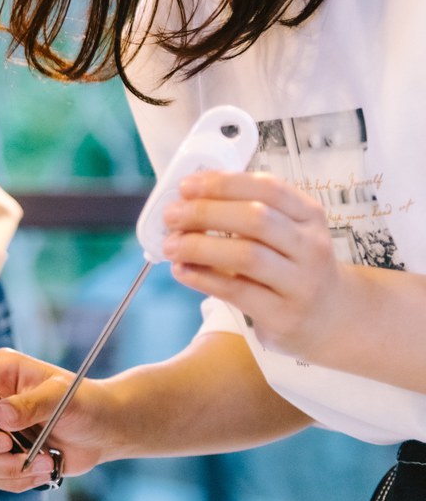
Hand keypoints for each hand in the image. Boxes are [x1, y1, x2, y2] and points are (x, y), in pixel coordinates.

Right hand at [0, 348, 111, 491]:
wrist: (106, 430)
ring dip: (5, 467)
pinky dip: (17, 480)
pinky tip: (45, 468)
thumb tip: (0, 417)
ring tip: (41, 461)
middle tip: (8, 446)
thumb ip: (30, 404)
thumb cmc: (86, 401)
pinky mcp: (4, 456)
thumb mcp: (60, 395)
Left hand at [162, 170, 339, 359]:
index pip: (268, 187)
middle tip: (171, 215)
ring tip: (170, 245)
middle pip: (256, 218)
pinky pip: (236, 291)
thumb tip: (186, 200)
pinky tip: (181, 270)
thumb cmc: (292, 264)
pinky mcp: (283, 315)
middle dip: (205, 212)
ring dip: (199, 246)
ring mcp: (301, 283)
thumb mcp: (285, 231)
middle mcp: (311, 247)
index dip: (223, 183)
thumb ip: (245, 212)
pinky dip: (202, 277)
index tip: (186, 186)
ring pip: (247, 256)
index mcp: (309, 215)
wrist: (332, 317)